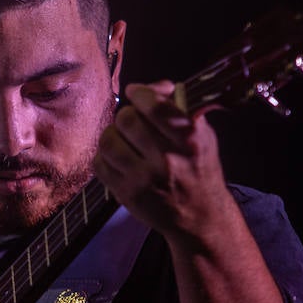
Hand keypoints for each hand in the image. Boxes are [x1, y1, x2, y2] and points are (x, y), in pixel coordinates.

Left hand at [94, 81, 233, 244]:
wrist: (199, 215)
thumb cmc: (199, 169)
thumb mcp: (202, 135)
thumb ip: (179, 107)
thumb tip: (153, 87)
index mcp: (189, 141)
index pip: (155, 106)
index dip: (140, 93)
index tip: (136, 93)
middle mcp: (167, 160)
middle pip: (127, 120)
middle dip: (127, 115)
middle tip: (133, 121)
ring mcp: (145, 180)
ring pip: (108, 141)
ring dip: (113, 135)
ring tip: (123, 139)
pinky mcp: (127, 195)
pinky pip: (100, 164)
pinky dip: (105, 156)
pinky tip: (118, 157)